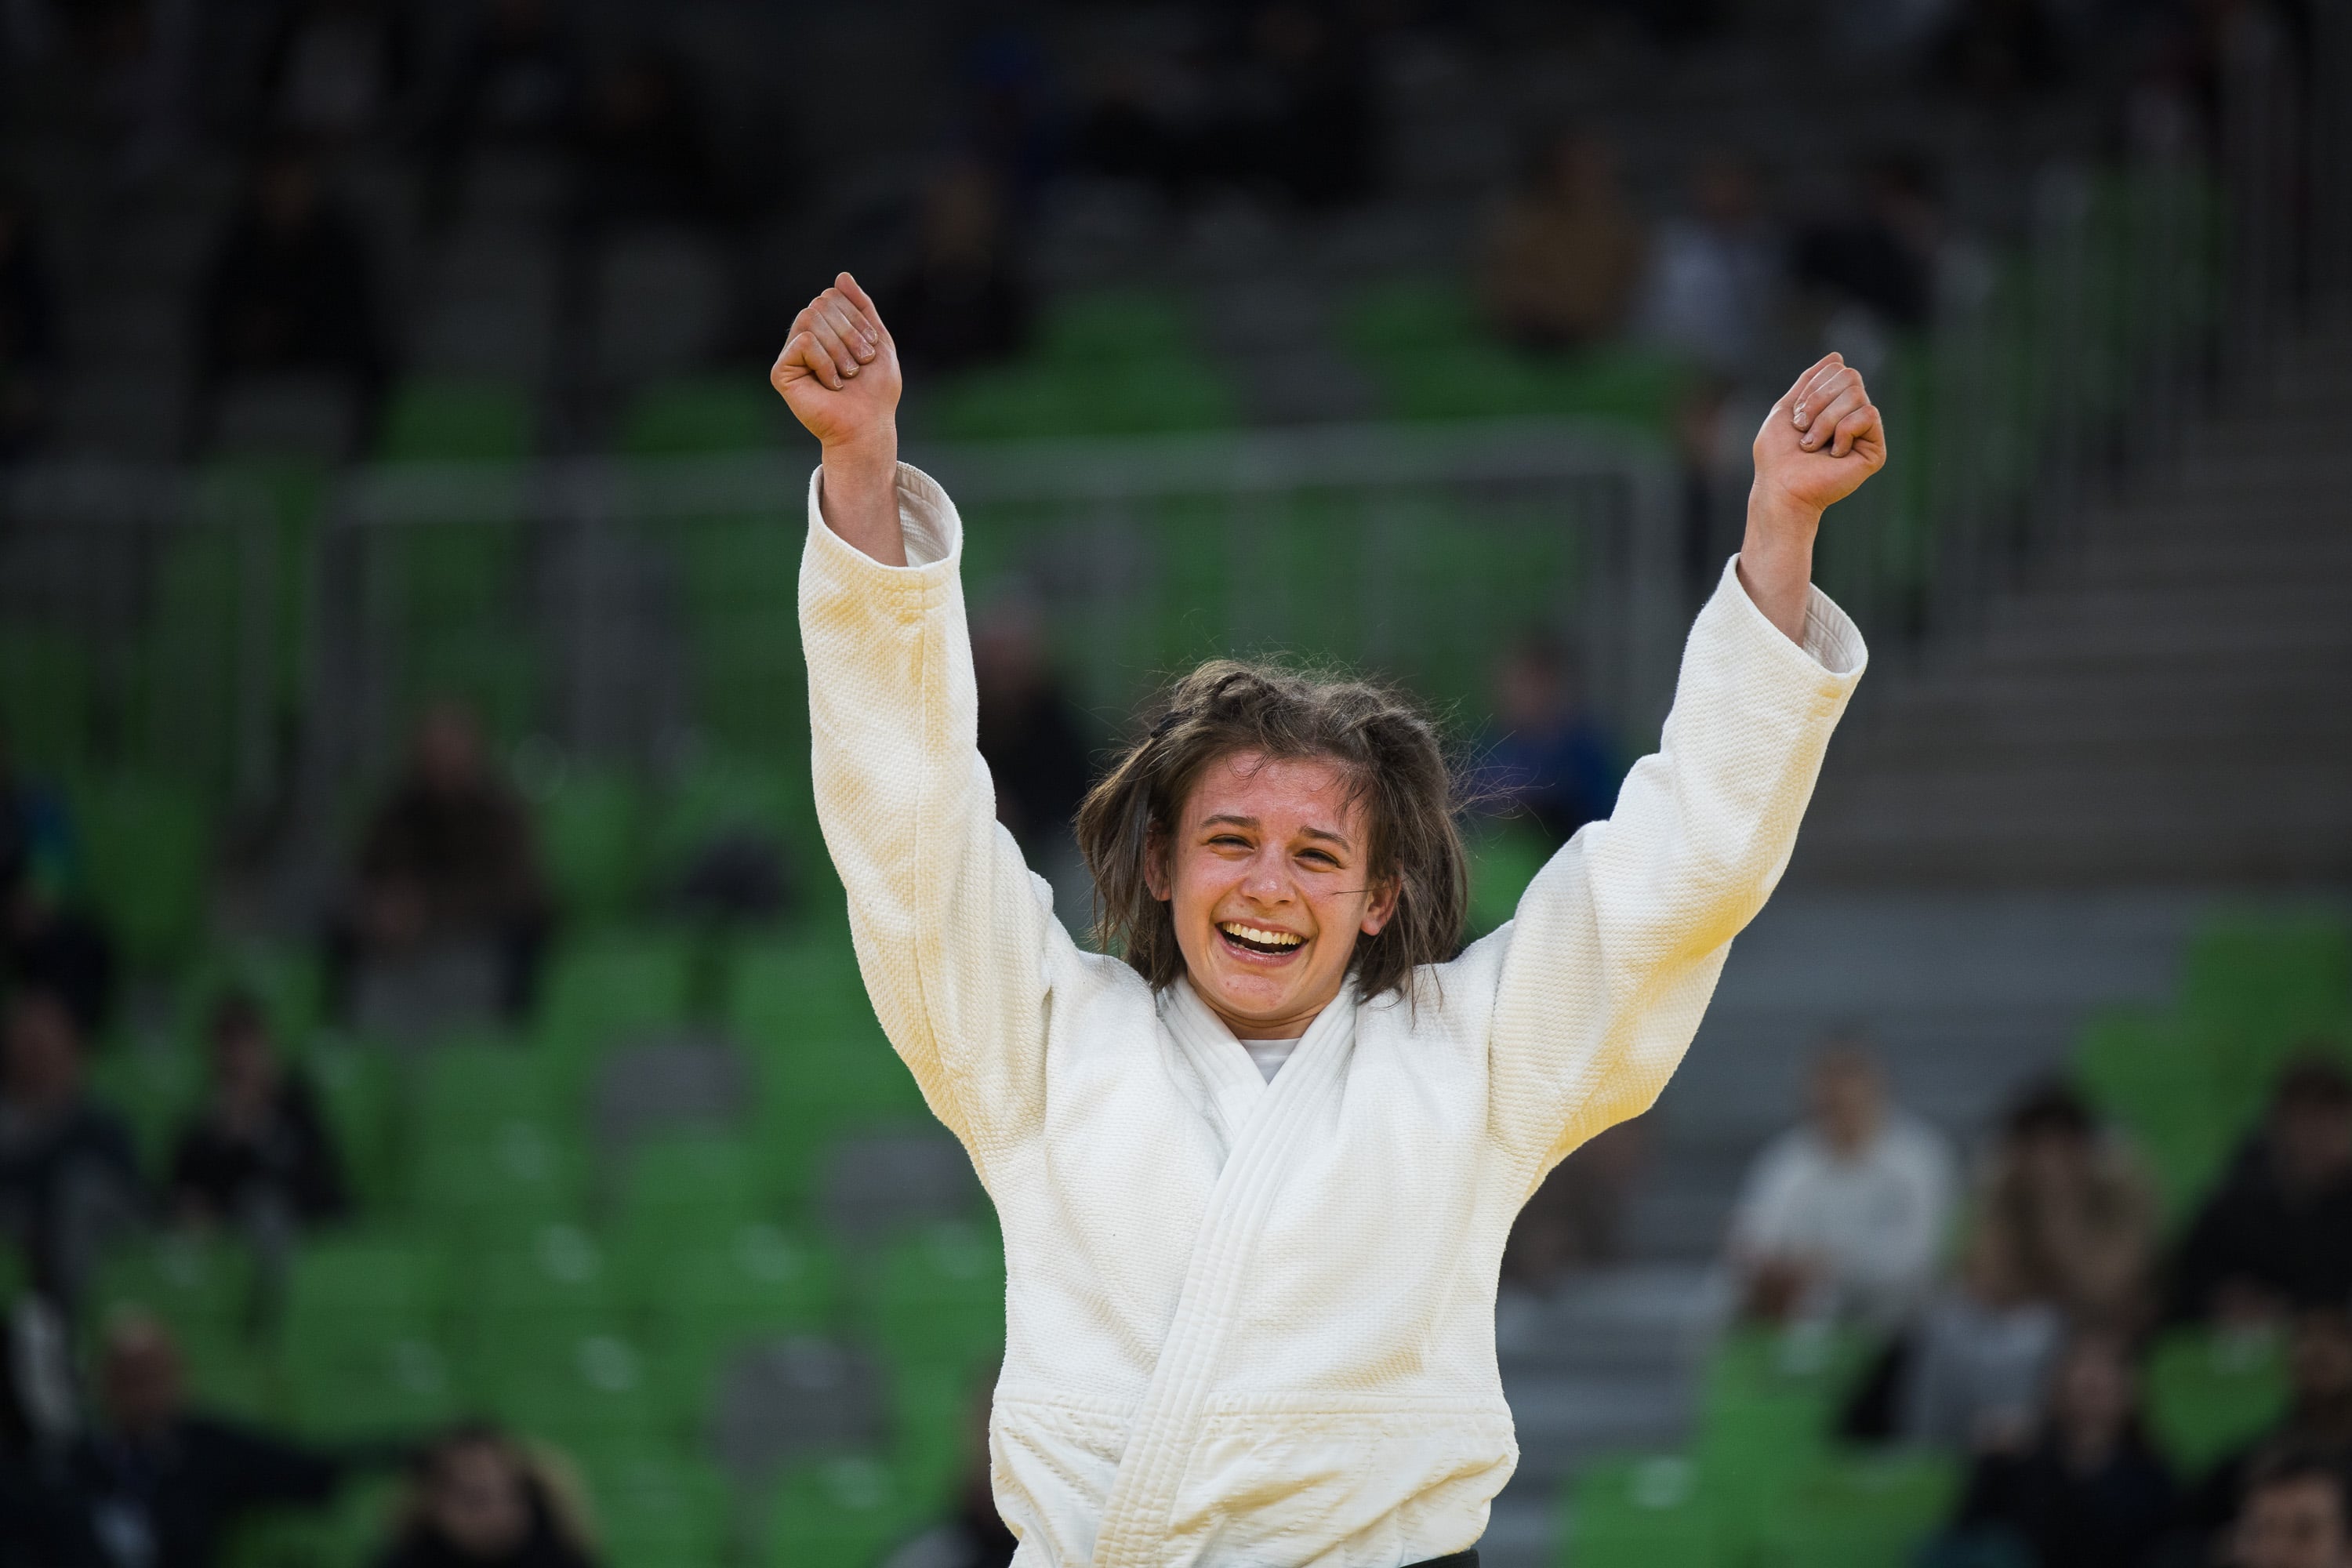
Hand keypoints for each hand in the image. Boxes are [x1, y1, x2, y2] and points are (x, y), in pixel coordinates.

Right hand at [770, 273, 905, 563]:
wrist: (868, 424)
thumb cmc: (875, 390)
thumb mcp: (878, 340)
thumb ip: (862, 307)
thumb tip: (841, 276)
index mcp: (826, 328)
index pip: (832, 295)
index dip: (857, 319)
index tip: (871, 350)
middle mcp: (804, 337)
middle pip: (821, 303)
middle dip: (850, 333)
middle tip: (861, 364)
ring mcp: (791, 354)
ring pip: (810, 317)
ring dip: (840, 348)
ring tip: (848, 374)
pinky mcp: (782, 372)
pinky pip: (803, 340)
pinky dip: (825, 361)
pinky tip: (832, 384)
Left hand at [1738, 352, 1886, 642]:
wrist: (1781, 487)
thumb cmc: (1777, 456)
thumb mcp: (1785, 408)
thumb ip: (1809, 381)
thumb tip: (1836, 356)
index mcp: (1832, 404)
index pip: (1838, 369)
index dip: (1813, 387)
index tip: (1795, 417)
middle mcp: (1851, 414)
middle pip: (1851, 377)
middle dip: (1817, 401)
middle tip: (1802, 429)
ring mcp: (1865, 432)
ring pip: (1858, 394)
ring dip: (1825, 420)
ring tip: (1812, 445)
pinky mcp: (1875, 449)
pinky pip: (1868, 415)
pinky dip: (1842, 431)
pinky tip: (1833, 454)